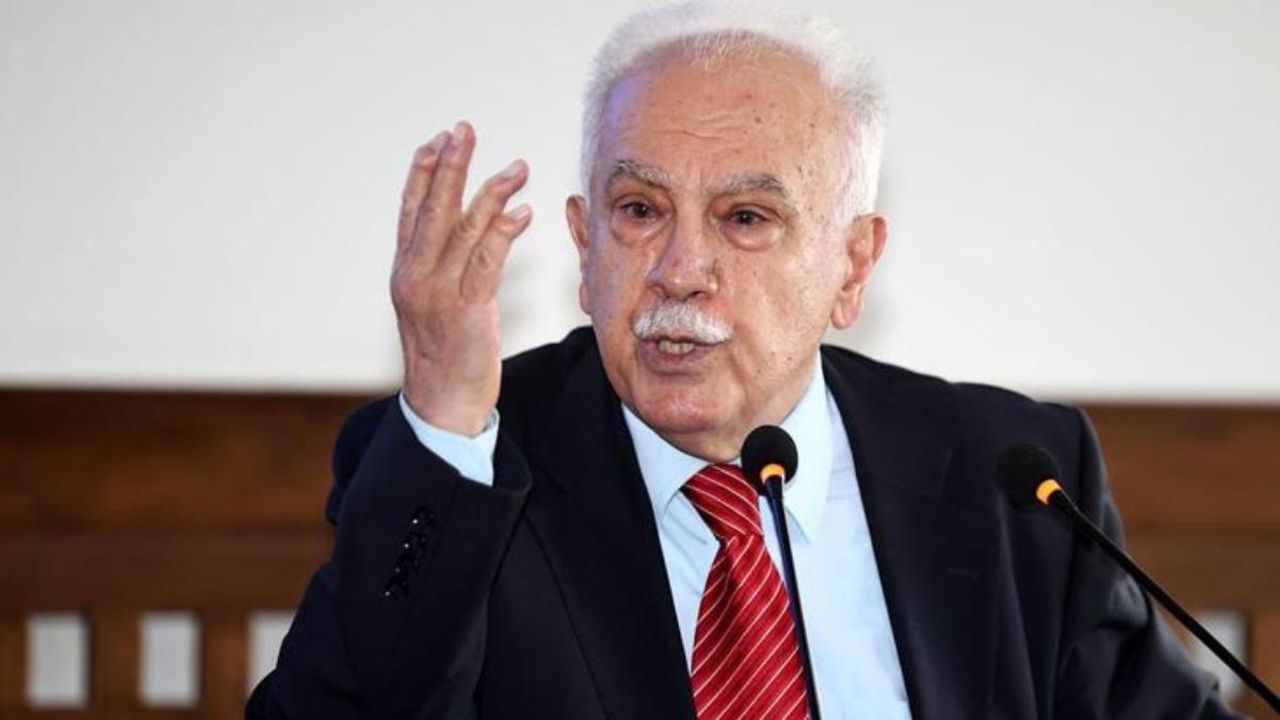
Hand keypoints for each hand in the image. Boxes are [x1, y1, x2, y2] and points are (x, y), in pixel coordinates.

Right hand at [391, 121, 531, 435]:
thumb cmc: (444, 355)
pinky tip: (522, 212)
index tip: (439, 139)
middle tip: (464, 129)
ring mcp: (438, 294)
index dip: (424, 172)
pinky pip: (486, 263)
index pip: (411, 211)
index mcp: (405, 271)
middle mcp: (415, 277)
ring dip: (491, 193)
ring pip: (463, 231)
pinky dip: (504, 234)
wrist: (440, 405)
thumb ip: (444, 267)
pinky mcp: (466, 312)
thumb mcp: (435, 303)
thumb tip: (467, 231)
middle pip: (433, 210)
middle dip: (450, 166)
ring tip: (517, 166)